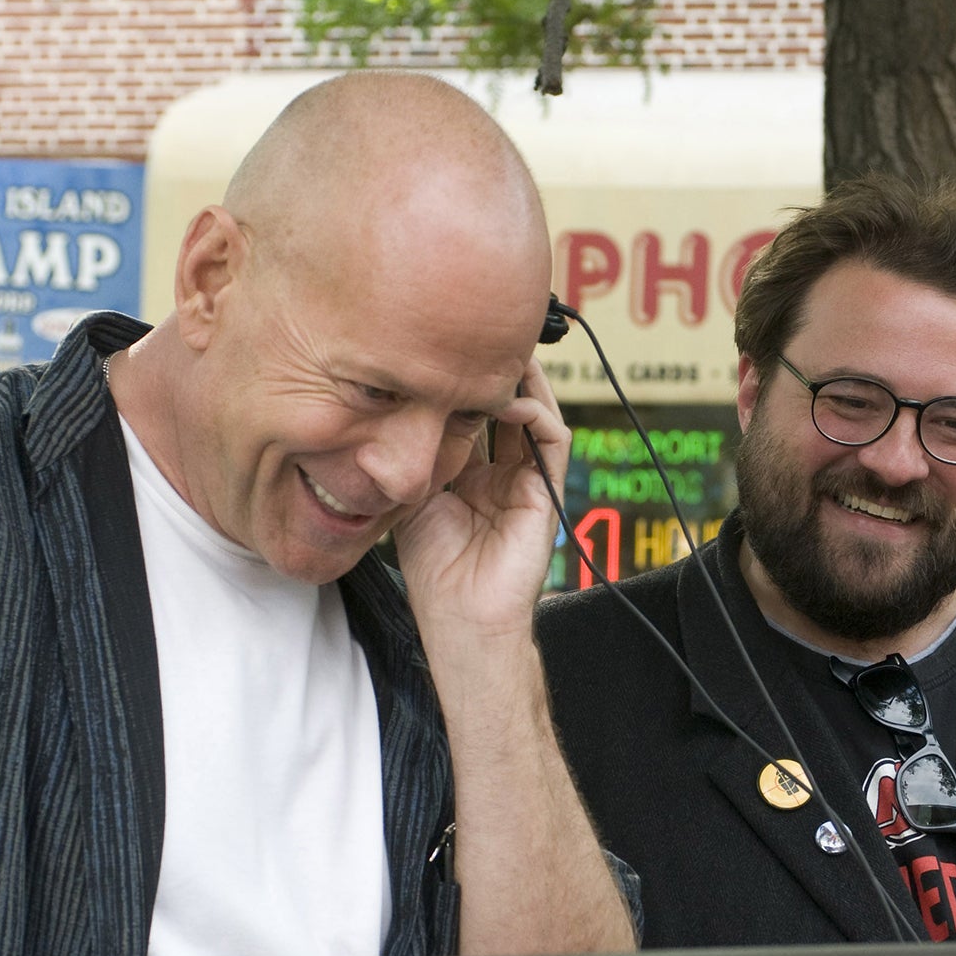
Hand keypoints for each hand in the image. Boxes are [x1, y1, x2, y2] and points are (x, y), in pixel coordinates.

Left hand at [393, 356, 569, 644]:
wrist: (461, 618)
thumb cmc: (433, 572)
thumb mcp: (411, 498)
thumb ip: (416, 455)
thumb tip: (403, 407)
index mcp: (472, 477)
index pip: (474, 417)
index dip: (464, 386)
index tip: (445, 353)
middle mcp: (503, 474)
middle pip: (508, 408)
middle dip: (496, 374)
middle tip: (480, 337)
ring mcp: (528, 482)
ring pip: (535, 415)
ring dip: (521, 382)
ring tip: (501, 352)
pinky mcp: (546, 493)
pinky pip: (552, 440)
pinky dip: (536, 413)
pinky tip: (510, 399)